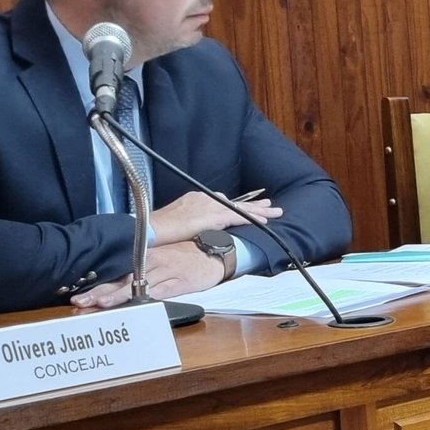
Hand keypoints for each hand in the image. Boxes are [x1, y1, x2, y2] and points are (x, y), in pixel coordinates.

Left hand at [71, 241, 228, 308]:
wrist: (212, 252)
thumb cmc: (182, 257)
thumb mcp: (156, 261)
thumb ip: (136, 273)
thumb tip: (111, 289)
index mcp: (141, 261)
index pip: (114, 275)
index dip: (96, 286)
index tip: (77, 297)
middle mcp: (149, 265)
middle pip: (121, 281)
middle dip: (100, 293)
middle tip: (81, 303)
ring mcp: (165, 273)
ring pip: (138, 286)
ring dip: (119, 296)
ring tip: (101, 304)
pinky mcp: (180, 281)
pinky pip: (163, 290)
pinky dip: (149, 297)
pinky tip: (138, 306)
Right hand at [148, 190, 280, 245]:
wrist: (153, 227)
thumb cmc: (158, 228)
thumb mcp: (176, 222)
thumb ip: (188, 224)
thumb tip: (192, 231)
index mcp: (196, 199)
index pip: (221, 201)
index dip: (236, 206)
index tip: (246, 207)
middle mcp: (205, 199)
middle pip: (235, 202)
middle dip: (253, 205)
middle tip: (269, 205)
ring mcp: (211, 207)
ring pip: (241, 208)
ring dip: (259, 211)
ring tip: (276, 213)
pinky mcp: (214, 216)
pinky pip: (239, 217)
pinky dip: (252, 219)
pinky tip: (264, 222)